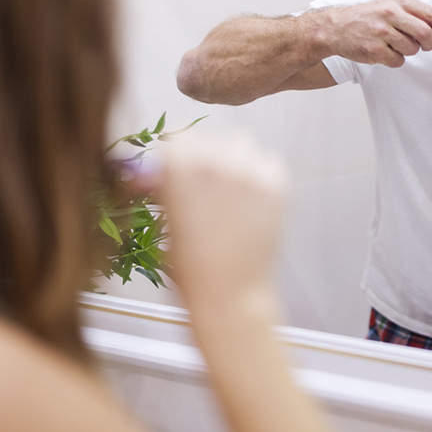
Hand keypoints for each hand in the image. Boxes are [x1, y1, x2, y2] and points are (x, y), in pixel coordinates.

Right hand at [141, 135, 287, 305]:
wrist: (229, 293)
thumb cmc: (190, 265)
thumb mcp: (166, 218)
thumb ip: (164, 186)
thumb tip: (155, 171)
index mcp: (178, 166)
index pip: (176, 138)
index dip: (175, 155)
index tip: (174, 169)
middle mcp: (215, 160)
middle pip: (208, 138)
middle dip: (202, 157)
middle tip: (202, 184)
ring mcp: (249, 170)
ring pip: (240, 143)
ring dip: (232, 159)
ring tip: (228, 189)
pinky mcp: (276, 184)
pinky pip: (267, 161)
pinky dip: (259, 172)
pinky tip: (250, 198)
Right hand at [322, 0, 431, 67]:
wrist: (336, 28)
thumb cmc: (368, 17)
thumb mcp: (390, 7)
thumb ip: (413, 15)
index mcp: (398, 1)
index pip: (430, 13)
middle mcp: (390, 14)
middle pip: (425, 34)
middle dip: (429, 43)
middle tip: (423, 44)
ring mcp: (382, 32)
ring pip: (412, 49)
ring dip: (407, 51)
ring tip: (392, 44)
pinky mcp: (375, 50)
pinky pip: (398, 61)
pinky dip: (394, 60)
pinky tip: (383, 51)